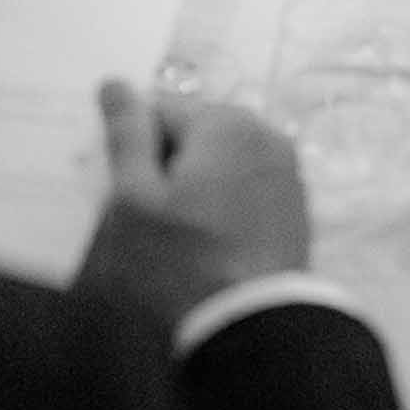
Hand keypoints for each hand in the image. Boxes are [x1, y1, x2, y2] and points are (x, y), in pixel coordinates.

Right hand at [76, 78, 309, 331]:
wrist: (252, 327)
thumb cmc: (182, 261)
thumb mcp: (136, 200)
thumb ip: (126, 136)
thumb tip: (114, 83)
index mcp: (225, 121)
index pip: (159, 111)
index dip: (131, 150)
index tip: (118, 191)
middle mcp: (264, 131)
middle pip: (194, 134)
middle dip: (165, 166)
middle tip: (144, 218)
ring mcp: (286, 168)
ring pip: (221, 162)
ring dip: (195, 186)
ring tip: (176, 237)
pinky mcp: (295, 205)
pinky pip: (247, 187)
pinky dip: (225, 204)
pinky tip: (209, 244)